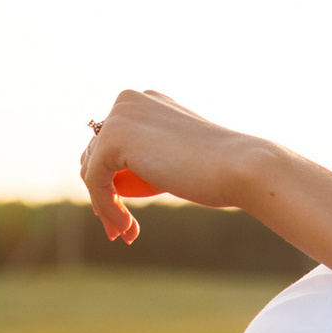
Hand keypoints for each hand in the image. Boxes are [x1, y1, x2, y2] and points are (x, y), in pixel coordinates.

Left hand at [77, 88, 264, 243]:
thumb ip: (149, 156)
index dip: (113, 180)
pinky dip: (106, 208)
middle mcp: (128, 101)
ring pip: (92, 171)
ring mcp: (119, 116)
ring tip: (126, 232)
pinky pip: (95, 182)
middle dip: (106, 195)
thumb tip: (113, 179)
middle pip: (95, 155)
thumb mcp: (177, 157)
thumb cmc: (219, 169)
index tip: (126, 213)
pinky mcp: (112, 138)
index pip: (112, 142)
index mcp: (145, 100)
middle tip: (123, 229)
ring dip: (105, 207)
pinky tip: (126, 228)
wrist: (239, 167)